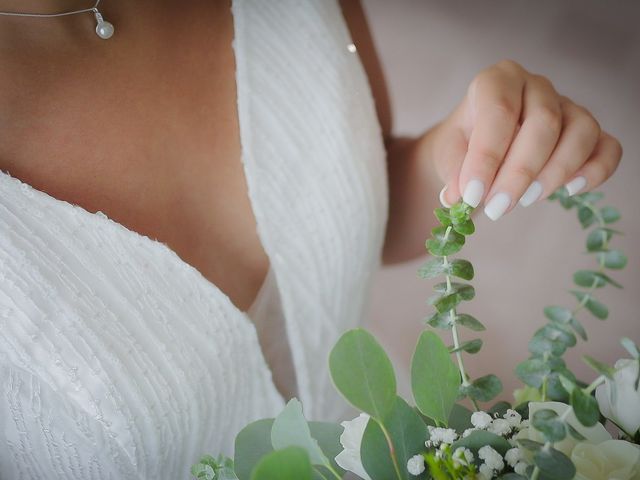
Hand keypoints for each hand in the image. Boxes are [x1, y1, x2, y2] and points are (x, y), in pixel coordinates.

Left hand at [431, 60, 621, 219]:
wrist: (477, 149)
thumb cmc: (463, 146)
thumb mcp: (447, 155)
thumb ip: (453, 172)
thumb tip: (459, 196)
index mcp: (497, 80)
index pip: (499, 111)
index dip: (487, 157)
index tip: (472, 195)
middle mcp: (536, 86)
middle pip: (543, 123)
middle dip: (520, 173)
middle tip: (498, 208)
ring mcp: (568, 105)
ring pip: (581, 132)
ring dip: (554, 173)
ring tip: (526, 200)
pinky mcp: (589, 131)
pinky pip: (608, 148)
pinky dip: (595, 172)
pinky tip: (570, 191)